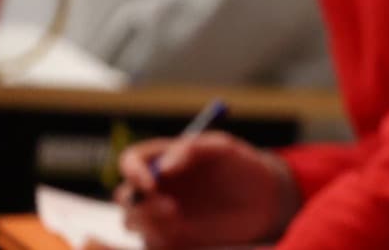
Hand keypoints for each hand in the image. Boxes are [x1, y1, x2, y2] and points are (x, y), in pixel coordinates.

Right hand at [115, 131, 297, 247]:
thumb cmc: (241, 166)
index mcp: (161, 158)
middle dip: (140, 204)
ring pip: (133, 224)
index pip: (131, 160)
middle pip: (125, 196)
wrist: (263, 201)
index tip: (150, 182)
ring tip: (182, 220)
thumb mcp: (224, 149)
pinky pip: (152, 245)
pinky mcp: (166, 240)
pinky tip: (194, 237)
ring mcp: (156, 215)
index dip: (133, 171)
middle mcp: (153, 187)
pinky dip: (164, 243)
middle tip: (170, 208)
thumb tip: (164, 166)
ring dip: (152, 224)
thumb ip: (193, 150)